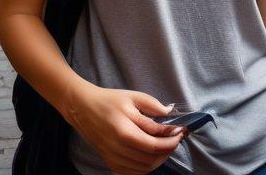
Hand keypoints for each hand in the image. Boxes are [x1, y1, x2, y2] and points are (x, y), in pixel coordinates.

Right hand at [68, 82, 183, 174]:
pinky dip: (147, 166)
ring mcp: (114, 158)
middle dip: (169, 149)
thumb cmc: (109, 100)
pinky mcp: (111, 164)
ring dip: (160, 158)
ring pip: (145, 167)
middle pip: (152, 158)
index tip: (181, 131)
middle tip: (176, 139)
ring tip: (167, 145)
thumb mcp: (132, 96)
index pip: (155, 142)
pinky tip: (153, 154)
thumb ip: (152, 105)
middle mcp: (119, 148)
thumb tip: (170, 112)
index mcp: (124, 130)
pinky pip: (135, 172)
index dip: (172, 138)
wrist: (84, 110)